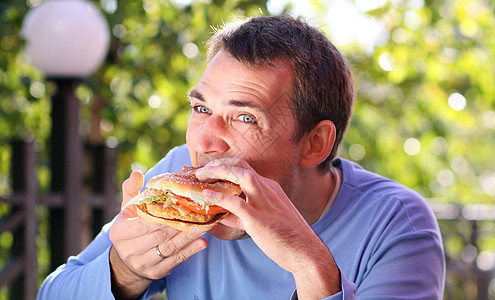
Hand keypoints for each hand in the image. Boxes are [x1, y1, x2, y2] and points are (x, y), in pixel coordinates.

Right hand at [109, 170, 207, 298]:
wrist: (126, 262)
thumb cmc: (131, 228)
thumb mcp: (126, 210)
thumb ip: (131, 190)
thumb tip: (137, 172)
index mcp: (120, 231)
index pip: (145, 222)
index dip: (163, 213)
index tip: (181, 203)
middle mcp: (129, 249)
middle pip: (159, 234)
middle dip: (181, 223)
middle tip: (200, 212)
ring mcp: (142, 263)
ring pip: (170, 247)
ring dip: (190, 236)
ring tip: (206, 225)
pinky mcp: (155, 273)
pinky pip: (175, 260)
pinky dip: (190, 251)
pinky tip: (203, 242)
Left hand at [196, 158, 340, 297]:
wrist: (306, 253)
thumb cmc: (285, 238)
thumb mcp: (263, 220)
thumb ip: (241, 215)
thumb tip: (222, 216)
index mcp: (270, 188)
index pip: (245, 168)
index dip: (225, 166)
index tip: (209, 171)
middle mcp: (268, 190)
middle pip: (242, 165)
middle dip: (220, 163)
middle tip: (201, 170)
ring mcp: (264, 203)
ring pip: (242, 175)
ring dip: (220, 171)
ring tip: (202, 175)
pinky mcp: (259, 219)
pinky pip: (237, 203)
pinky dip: (220, 198)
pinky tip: (207, 196)